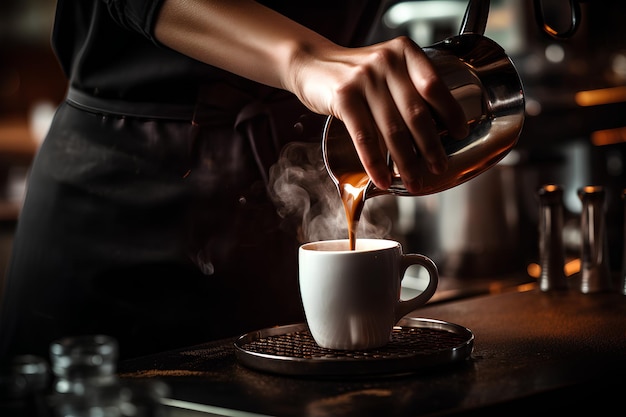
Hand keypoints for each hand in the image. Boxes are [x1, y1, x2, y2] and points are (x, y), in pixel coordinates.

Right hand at [289, 36, 467, 192]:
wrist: (312, 63)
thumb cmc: (356, 73)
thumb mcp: (387, 69)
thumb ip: (409, 87)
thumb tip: (435, 131)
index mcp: (404, 52)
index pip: (434, 85)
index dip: (450, 112)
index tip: (460, 134)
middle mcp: (386, 62)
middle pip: (416, 112)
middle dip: (431, 146)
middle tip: (439, 167)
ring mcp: (363, 79)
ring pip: (392, 129)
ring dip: (406, 162)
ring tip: (415, 182)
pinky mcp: (343, 97)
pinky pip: (364, 136)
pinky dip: (375, 163)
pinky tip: (383, 179)